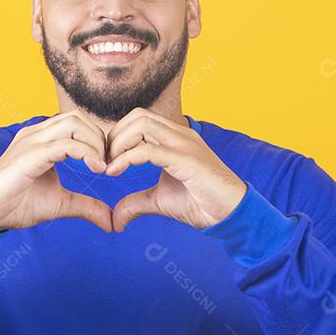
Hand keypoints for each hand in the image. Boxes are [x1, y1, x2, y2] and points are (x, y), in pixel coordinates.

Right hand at [0, 111, 113, 231]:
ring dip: (94, 143)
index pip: (77, 122)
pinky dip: (86, 153)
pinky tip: (96, 169)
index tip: (108, 164)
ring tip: (102, 166)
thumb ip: (86, 206)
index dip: (97, 139)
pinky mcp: (30, 155)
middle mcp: (36, 134)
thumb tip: (111, 221)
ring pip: (73, 123)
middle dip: (99, 138)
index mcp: (42, 139)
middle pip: (77, 117)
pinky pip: (65, 144)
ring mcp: (31, 141)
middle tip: (108, 164)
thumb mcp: (61, 204)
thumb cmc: (17, 204)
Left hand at [105, 107, 247, 231]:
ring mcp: (184, 144)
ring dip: (118, 144)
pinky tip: (115, 173)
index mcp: (175, 138)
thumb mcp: (160, 201)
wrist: (231, 214)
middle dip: (114, 136)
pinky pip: (148, 149)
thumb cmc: (201, 204)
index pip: (139, 120)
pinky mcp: (186, 160)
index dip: (117, 137)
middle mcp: (180, 135)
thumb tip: (115, 218)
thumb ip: (136, 203)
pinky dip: (126, 158)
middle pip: (138, 116)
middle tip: (105, 163)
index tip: (107, 162)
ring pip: (141, 124)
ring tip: (110, 167)